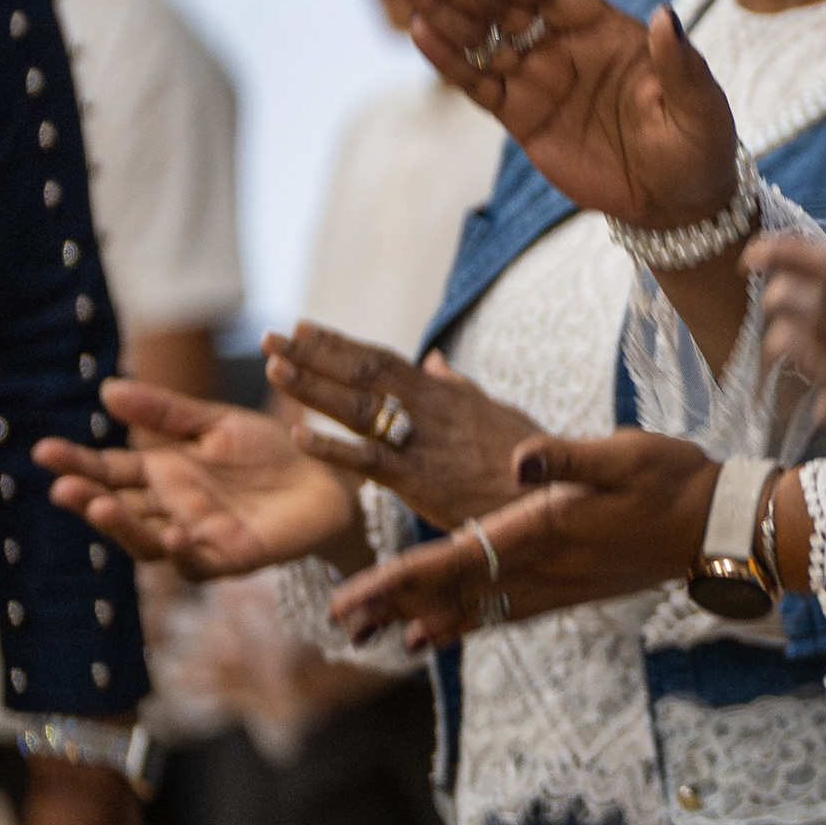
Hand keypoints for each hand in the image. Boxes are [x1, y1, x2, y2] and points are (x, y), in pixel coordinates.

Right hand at [35, 379, 363, 578]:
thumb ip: (165, 412)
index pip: (109, 472)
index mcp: (162, 476)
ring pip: (147, 542)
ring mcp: (197, 537)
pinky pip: (198, 563)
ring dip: (122, 528)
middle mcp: (170, 510)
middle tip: (60, 486)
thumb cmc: (270, 453)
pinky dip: (183, 551)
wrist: (330, 477)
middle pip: (119, 509)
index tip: (43, 450)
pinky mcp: (232, 557)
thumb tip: (107, 390)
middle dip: (88, 499)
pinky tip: (173, 533)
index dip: (77, 464)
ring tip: (99, 507)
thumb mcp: (215, 424)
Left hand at [266, 324, 540, 534]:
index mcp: (442, 394)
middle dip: (313, 355)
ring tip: (274, 368)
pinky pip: (370, 461)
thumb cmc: (528, 460)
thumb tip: (433, 361)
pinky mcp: (421, 480)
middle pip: (363, 373)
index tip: (301, 328)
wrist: (555, 497)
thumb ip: (458, 387)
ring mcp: (423, 443)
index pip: (381, 359)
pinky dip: (332, 449)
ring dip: (313, 388)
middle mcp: (429, 410)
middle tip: (270, 338)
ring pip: (359, 408)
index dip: (338, 344)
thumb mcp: (495, 412)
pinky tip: (299, 437)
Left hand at [328, 429, 719, 651]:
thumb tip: (519, 457)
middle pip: (452, 593)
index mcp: (545, 527)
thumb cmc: (673, 480)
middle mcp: (543, 567)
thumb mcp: (626, 452)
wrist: (719, 526)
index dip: (399, 578)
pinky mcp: (568, 591)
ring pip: (474, 610)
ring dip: (421, 622)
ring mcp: (556, 586)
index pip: (456, 558)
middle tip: (340, 626)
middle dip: (393, 607)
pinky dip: (465, 626)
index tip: (353, 595)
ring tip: (373, 638)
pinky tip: (441, 634)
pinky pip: (504, 615)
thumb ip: (568, 455)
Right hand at [392, 0, 741, 229]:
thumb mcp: (699, 106)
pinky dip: (449, 61)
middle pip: (505, 4)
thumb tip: (666, 17)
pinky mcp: (522, 116)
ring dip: (441, 10)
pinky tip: (419, 33)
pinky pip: (479, 83)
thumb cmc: (697, 145)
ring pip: (482, 38)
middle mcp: (567, 46)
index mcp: (608, 29)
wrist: (679, 204)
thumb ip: (679, 64)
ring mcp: (541, 79)